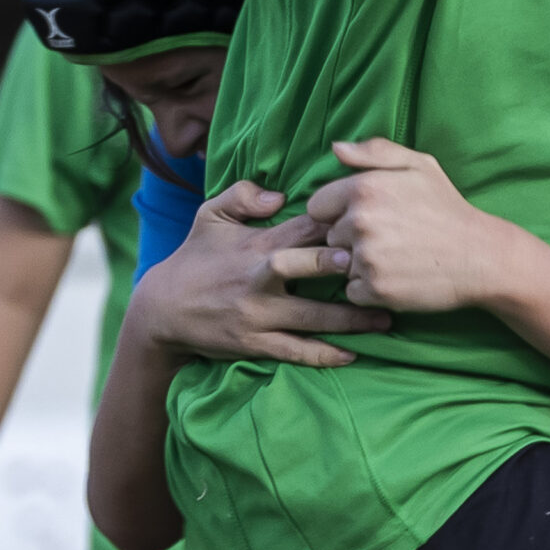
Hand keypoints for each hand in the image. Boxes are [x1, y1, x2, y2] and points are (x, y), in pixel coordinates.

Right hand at [130, 181, 393, 365]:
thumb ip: (244, 194)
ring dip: (352, 318)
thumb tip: (281, 194)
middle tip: (385, 265)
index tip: (374, 219)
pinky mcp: (255, 344)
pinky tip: (353, 355)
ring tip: (388, 317)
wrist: (161, 310)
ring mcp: (259, 314)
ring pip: (312, 316)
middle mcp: (261, 278)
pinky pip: (296, 352)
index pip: (304, 227)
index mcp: (257, 243)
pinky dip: (324, 355)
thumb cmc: (195, 257)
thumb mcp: (210, 215)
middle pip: (308, 267)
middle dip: (345, 265)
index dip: (339, 222)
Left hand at [281, 138, 524, 312]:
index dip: (338, 212)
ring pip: (340, 265)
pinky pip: (352, 291)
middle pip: (330, 237)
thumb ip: (374, 152)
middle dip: (351, 239)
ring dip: (360, 265)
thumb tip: (335, 148)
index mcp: (364, 188)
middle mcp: (360, 222)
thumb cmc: (448, 208)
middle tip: (389, 238)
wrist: (480, 257)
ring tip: (395, 258)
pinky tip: (396, 277)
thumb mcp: (419, 166)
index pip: (318, 206)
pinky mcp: (375, 289)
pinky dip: (369, 289)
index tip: (366, 217)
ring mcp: (367, 257)